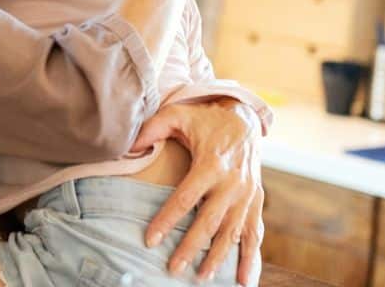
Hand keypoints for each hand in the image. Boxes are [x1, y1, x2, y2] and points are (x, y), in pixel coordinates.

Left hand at [132, 99, 262, 284]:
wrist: (246, 118)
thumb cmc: (206, 119)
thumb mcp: (179, 115)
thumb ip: (153, 128)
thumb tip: (128, 145)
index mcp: (211, 164)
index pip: (185, 198)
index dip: (167, 220)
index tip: (150, 240)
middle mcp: (232, 183)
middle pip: (209, 221)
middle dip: (191, 247)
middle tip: (172, 268)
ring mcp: (247, 194)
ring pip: (232, 232)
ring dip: (218, 257)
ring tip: (202, 278)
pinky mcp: (256, 200)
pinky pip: (256, 233)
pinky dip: (252, 258)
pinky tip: (245, 280)